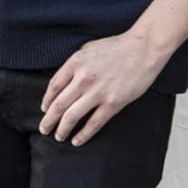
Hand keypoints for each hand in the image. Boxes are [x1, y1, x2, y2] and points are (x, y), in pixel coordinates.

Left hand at [39, 31, 167, 146]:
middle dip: (48, 120)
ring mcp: (98, 92)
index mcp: (76, 62)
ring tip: (58, 136)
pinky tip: (76, 141)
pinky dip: (82, 135)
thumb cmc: (117, 47)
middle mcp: (83, 78)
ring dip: (62, 129)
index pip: (54, 86)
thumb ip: (75, 65)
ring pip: (72, 116)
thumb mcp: (88, 49)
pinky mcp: (113, 103)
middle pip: (59, 104)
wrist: (143, 49)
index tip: (44, 109)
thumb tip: (63, 82)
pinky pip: (93, 124)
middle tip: (44, 129)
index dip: (47, 101)